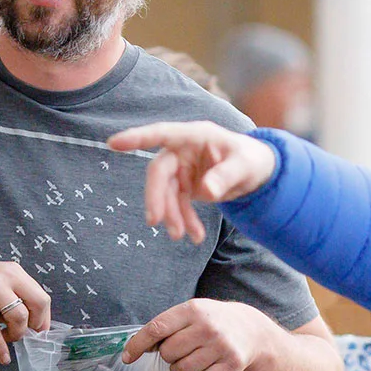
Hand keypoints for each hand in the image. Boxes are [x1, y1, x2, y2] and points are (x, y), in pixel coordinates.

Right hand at [0, 259, 50, 363]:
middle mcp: (5, 275)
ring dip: (15, 334)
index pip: (41, 296)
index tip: (38, 331)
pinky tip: (2, 356)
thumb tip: (31, 320)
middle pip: (38, 303)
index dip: (43, 318)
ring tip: (6, 337)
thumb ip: (12, 294)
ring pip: (19, 317)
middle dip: (36, 325)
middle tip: (27, 336)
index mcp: (13, 271)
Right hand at [108, 122, 278, 243]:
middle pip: (160, 172)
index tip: (113, 143)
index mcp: (195, 135)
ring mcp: (182, 168)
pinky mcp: (185, 185)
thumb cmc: (250, 159)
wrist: (256, 172)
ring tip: (181, 236)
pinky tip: (195, 236)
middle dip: (156, 197)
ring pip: (166, 192)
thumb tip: (206, 192)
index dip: (137, 137)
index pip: (162, 133)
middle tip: (155, 221)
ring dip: (171, 215)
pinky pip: (177, 204)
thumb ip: (226, 176)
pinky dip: (184, 220)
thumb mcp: (245, 166)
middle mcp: (183, 150)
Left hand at [123, 298, 272, 370]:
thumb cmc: (211, 321)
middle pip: (168, 353)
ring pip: (182, 370)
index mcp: (193, 309)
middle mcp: (208, 327)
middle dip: (168, 356)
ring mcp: (221, 346)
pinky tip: (206, 366)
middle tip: (180, 350)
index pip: (156, 329)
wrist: (250, 329)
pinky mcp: (232, 365)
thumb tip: (135, 348)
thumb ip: (165, 326)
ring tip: (194, 357)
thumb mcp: (191, 313)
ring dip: (181, 369)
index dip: (137, 345)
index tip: (127, 357)